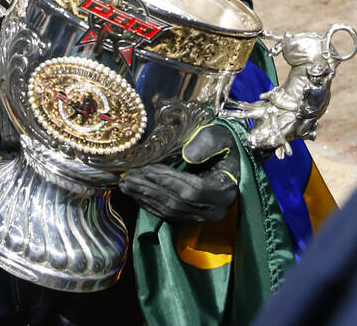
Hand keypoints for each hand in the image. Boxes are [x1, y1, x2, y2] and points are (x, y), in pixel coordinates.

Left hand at [119, 123, 239, 222]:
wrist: (230, 160)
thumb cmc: (224, 146)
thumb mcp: (221, 136)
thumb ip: (208, 142)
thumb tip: (188, 155)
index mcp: (225, 191)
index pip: (192, 190)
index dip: (168, 180)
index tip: (146, 169)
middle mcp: (215, 211)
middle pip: (178, 202)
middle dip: (150, 189)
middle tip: (128, 177)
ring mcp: (203, 218)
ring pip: (170, 211)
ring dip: (146, 197)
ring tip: (126, 184)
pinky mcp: (192, 219)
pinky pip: (168, 215)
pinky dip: (150, 204)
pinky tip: (136, 194)